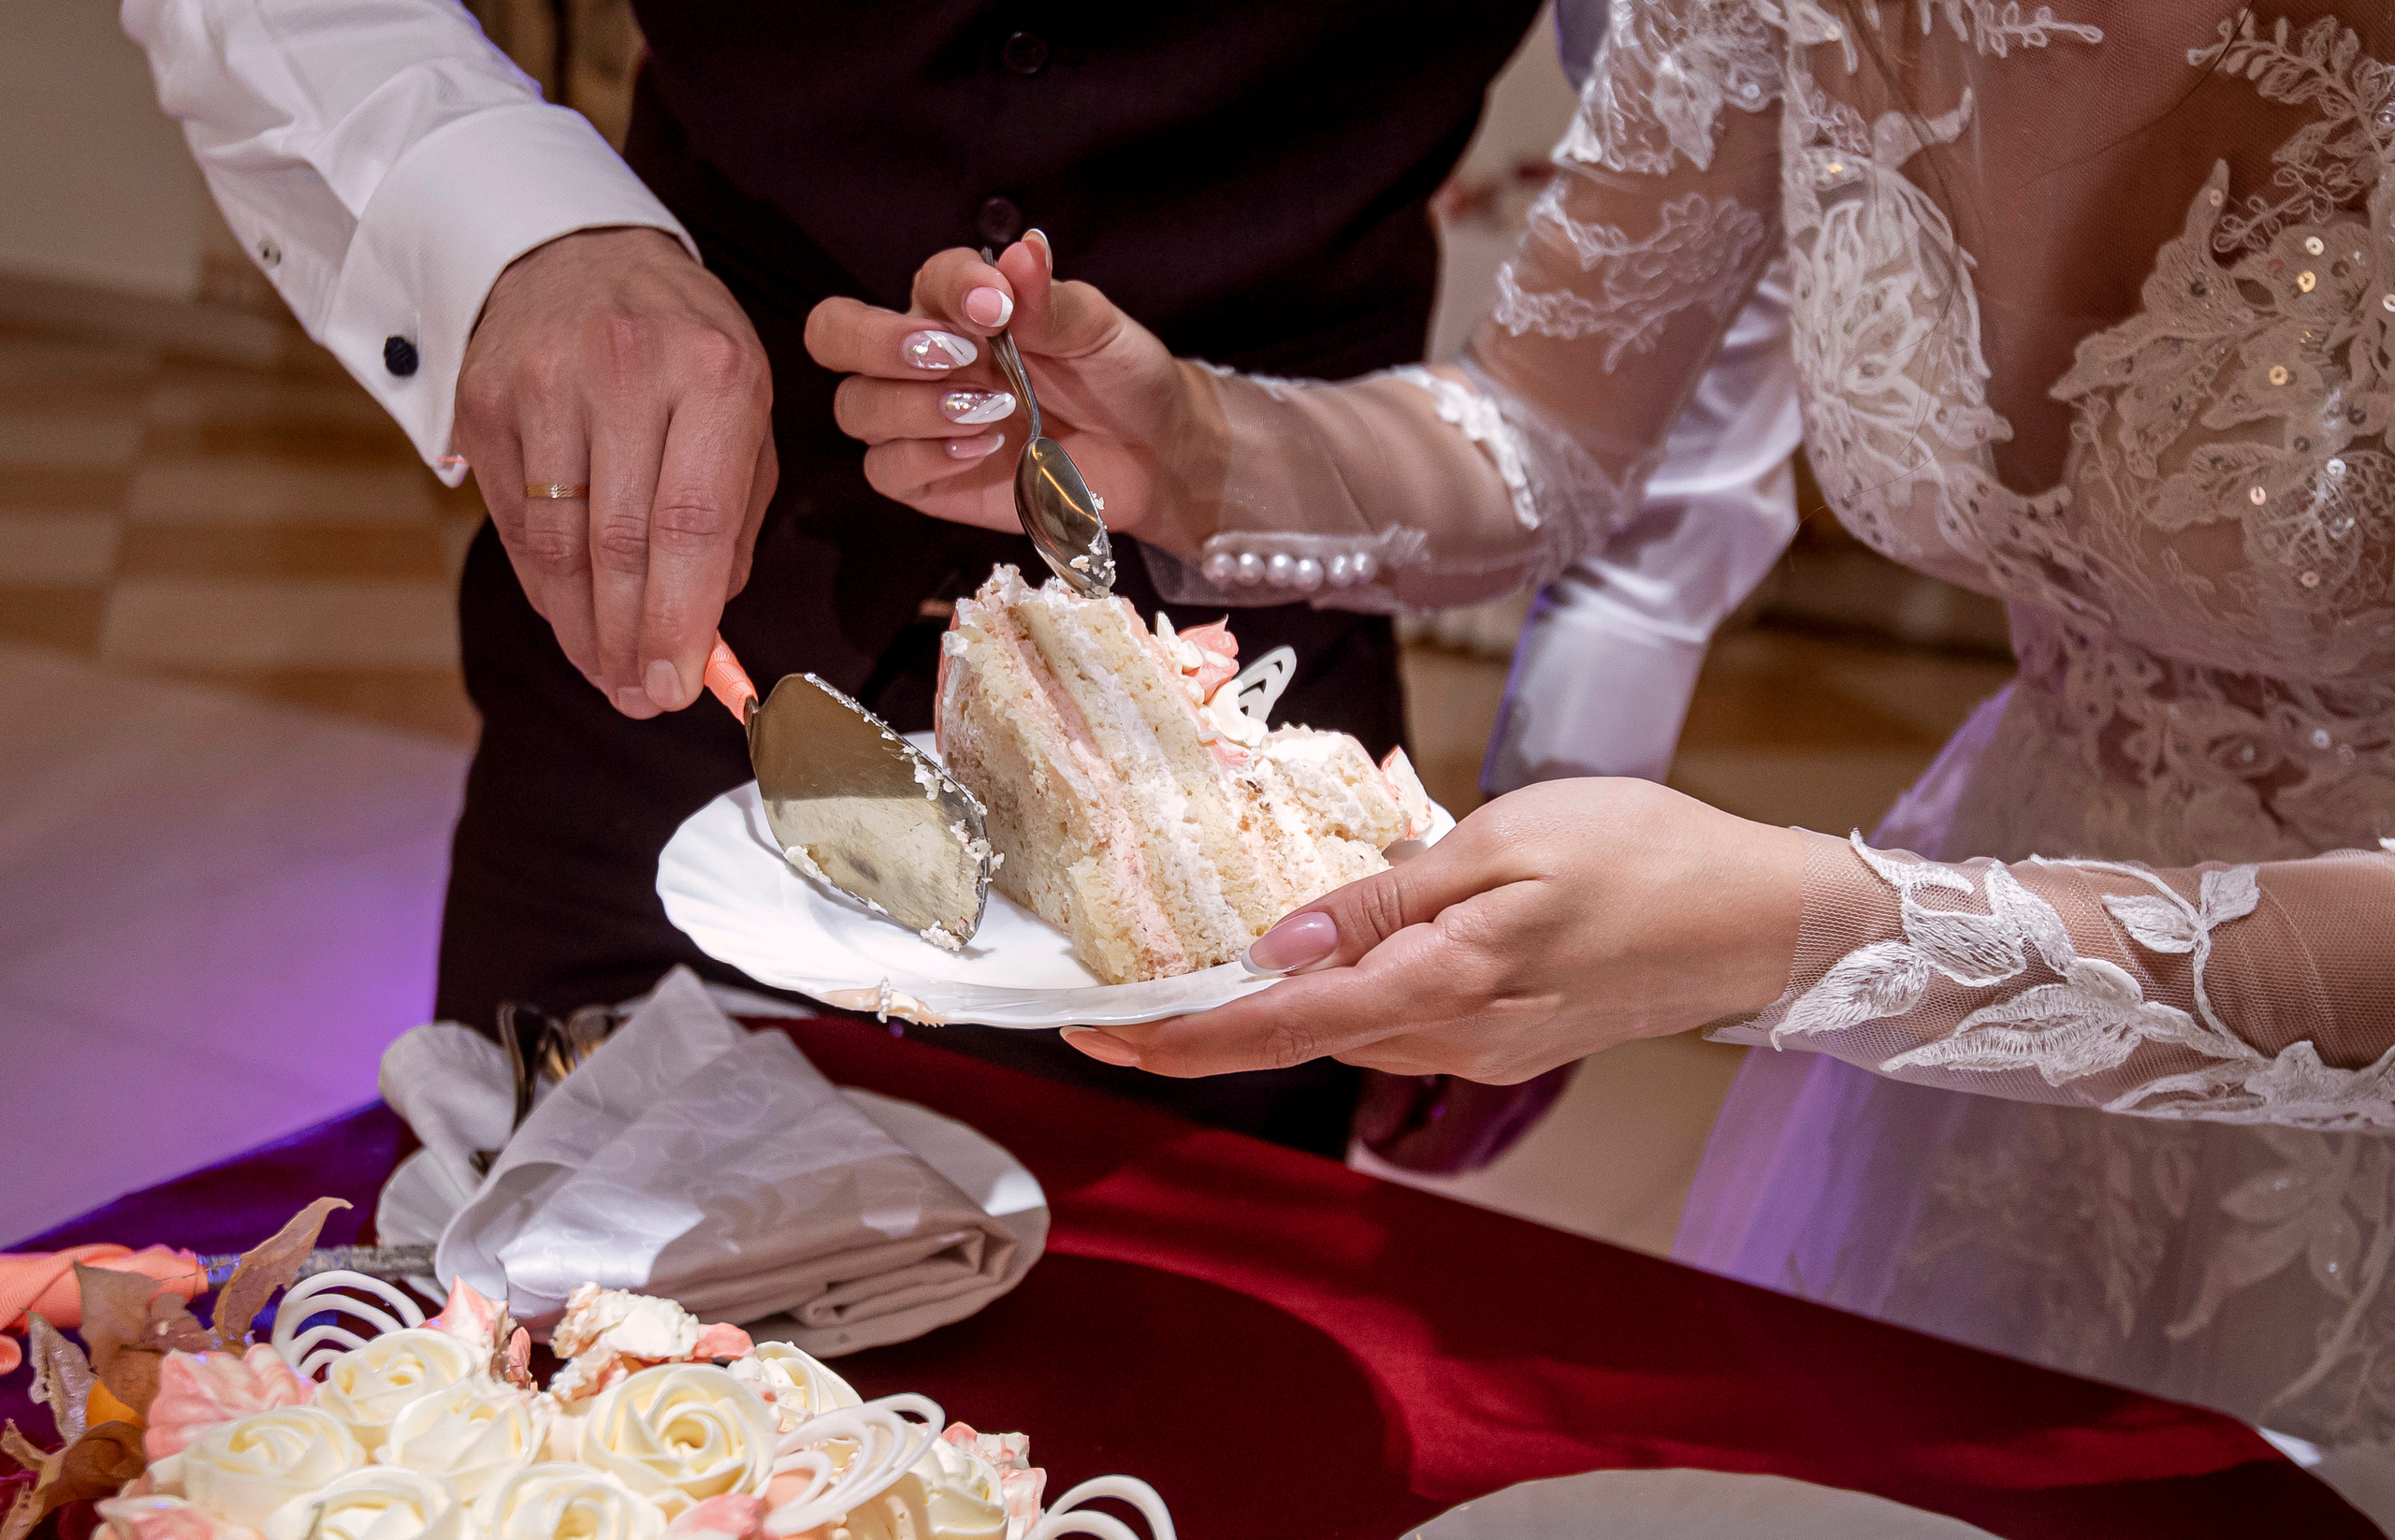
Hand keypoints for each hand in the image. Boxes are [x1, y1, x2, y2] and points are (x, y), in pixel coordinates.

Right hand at [456, 226, 776, 718]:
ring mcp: (544, 383)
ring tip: (608, 677)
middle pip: (620, 544)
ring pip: (558, 542)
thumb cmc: (683, 348)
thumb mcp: (742, 409)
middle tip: (642, 700)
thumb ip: (735, 518)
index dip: (682, 619)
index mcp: (715, 374)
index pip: (693, 523)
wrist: (578, 250)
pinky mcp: (482, 398)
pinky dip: (544, 586)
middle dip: (631, 640)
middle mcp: (626, 373)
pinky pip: (514, 520)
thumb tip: (707, 630)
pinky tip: (570, 620)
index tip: (680, 687)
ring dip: (581, 628)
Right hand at [802, 234, 1208, 547]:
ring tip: (991, 411)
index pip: (925, 280)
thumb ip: (1051, 300)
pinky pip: (884, 469)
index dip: (952, 286)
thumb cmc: (1118, 376)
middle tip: (954, 354)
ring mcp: (916, 419)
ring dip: (914, 406)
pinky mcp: (925, 478)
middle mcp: (922, 357)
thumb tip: (1024, 252)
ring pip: (856, 406)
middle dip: (877, 340)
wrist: (1150, 452)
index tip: (996, 305)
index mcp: (957, 306)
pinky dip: (923, 456)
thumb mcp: (1098, 330)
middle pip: (834, 334)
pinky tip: (982, 449)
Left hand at [1061, 779, 1807, 1081]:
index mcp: (1439, 985)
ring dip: (1257, 1016)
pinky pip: (1392, 1022)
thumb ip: (1386, 899)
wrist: (1761, 918)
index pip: (1277, 1023)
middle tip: (1107, 1004)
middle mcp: (1449, 1036)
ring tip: (1181, 980)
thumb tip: (1279, 942)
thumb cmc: (1644, 855)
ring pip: (1341, 1032)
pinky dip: (1328, 1001)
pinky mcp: (1505, 1035)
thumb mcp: (1505, 845)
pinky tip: (1306, 964)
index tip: (1094, 1027)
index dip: (1178, 1034)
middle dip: (1196, 1029)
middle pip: (1294, 1040)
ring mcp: (1479, 1046)